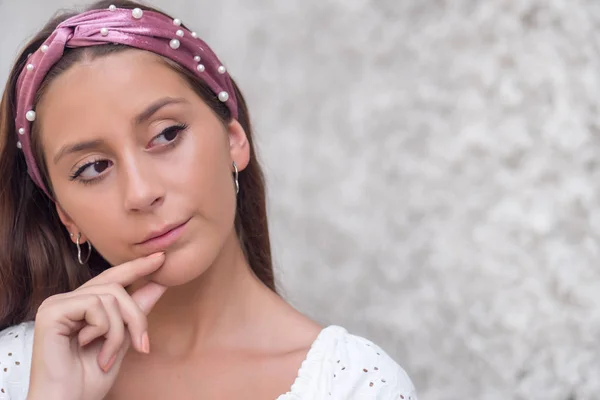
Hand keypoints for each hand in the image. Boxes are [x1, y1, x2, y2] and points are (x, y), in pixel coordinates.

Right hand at [27, 252, 167, 399]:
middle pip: (117, 287)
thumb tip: (159, 283)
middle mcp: (66, 300)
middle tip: (142, 345)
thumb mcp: (122, 340)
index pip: (113, 278)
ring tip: (107, 355)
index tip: (161, 258)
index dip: (137, 267)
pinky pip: (95, 305)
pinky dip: (102, 329)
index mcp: (81, 305)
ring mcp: (57, 304)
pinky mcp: (52, 311)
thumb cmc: (89, 379)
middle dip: (136, 316)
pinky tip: (88, 346)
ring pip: (111, 296)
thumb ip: (136, 310)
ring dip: (118, 331)